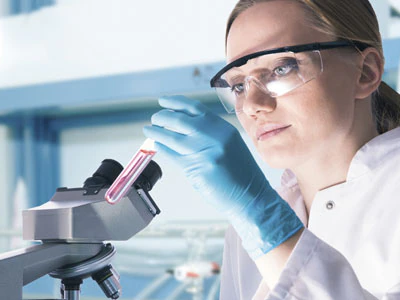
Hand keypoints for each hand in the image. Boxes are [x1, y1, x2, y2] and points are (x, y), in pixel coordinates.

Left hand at [143, 95, 302, 258]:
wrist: (251, 196)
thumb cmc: (241, 173)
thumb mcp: (229, 144)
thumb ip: (209, 133)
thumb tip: (182, 126)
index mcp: (222, 127)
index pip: (194, 107)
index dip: (175, 102)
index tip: (163, 101)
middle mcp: (213, 135)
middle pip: (179, 120)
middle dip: (162, 117)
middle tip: (154, 119)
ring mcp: (204, 151)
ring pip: (171, 137)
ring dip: (156, 132)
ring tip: (149, 130)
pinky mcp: (196, 168)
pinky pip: (172, 155)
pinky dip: (162, 148)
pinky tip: (157, 145)